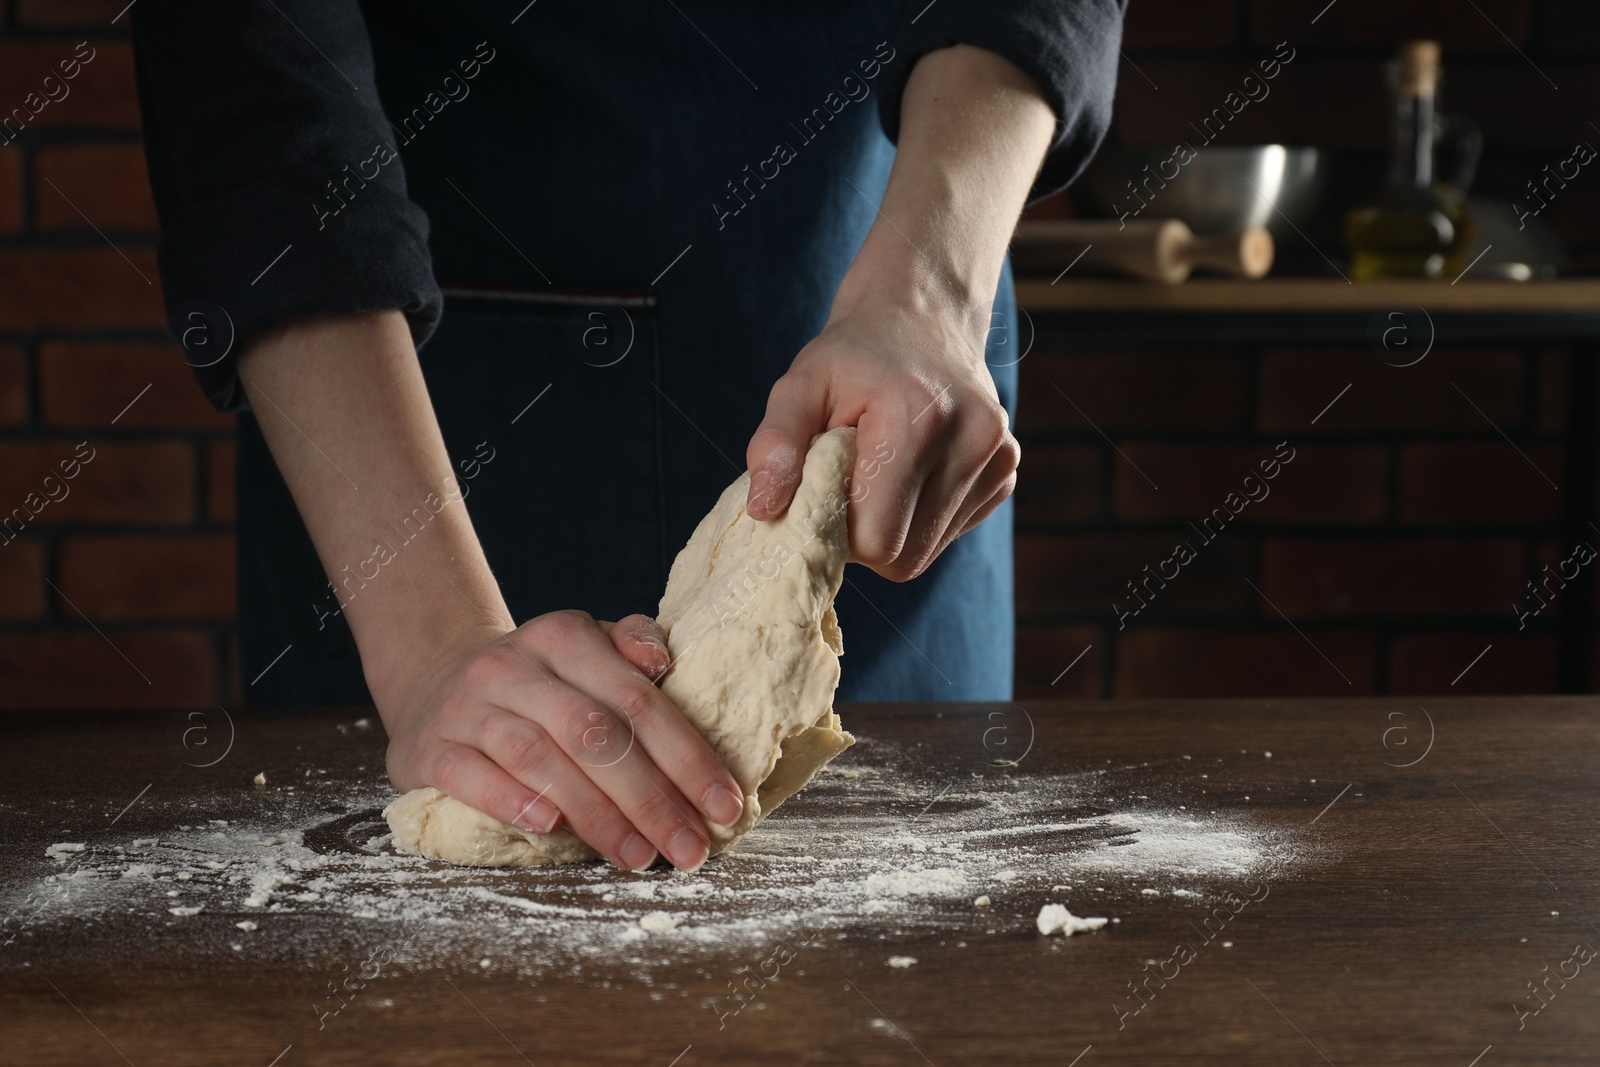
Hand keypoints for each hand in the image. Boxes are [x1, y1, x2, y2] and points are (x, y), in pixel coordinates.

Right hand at [380, 610, 744, 871]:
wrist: (436, 682)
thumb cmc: (539, 680)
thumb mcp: (585, 648)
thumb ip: (632, 646)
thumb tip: (663, 661)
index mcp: (564, 636)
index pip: (637, 698)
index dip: (687, 756)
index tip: (725, 807)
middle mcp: (513, 665)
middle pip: (594, 733)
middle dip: (651, 798)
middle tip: (690, 849)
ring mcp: (467, 706)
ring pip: (538, 757)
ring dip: (596, 814)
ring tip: (638, 856)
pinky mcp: (428, 747)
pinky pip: (470, 775)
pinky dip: (512, 801)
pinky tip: (551, 828)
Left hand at [745, 285, 1018, 581]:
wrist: (922, 317)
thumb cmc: (854, 357)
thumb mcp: (800, 384)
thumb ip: (775, 443)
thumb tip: (764, 510)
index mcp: (920, 419)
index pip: (876, 539)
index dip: (837, 528)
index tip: (823, 490)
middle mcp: (973, 442)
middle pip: (904, 557)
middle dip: (864, 535)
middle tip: (848, 483)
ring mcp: (999, 459)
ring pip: (926, 552)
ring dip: (892, 527)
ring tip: (880, 471)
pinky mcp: (1005, 473)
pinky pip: (948, 533)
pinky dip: (919, 518)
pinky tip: (910, 471)